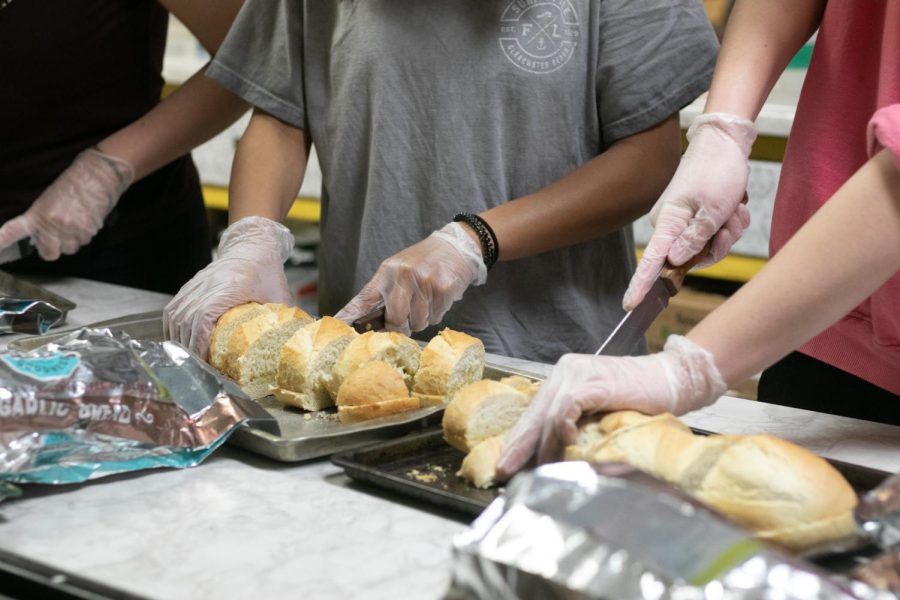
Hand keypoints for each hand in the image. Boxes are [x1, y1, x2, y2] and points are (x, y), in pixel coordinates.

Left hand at [0, 148, 133, 260]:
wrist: (98, 174)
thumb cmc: (74, 183)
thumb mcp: (50, 198)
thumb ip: (45, 219)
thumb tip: (45, 235)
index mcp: (38, 214)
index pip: (14, 231)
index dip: (2, 241)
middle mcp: (52, 224)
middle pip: (50, 253)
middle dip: (55, 247)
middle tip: (59, 235)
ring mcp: (71, 229)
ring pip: (71, 248)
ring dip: (73, 240)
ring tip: (77, 222)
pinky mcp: (88, 230)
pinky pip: (85, 241)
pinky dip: (86, 234)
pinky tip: (88, 219)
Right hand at [163, 216, 293, 357]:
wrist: (253, 246)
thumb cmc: (266, 270)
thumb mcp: (278, 296)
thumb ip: (281, 319)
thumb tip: (286, 345)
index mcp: (228, 288)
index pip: (203, 316)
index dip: (200, 340)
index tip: (203, 359)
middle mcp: (207, 286)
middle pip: (186, 320)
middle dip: (189, 347)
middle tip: (198, 368)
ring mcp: (195, 285)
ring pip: (176, 316)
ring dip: (180, 339)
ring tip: (189, 359)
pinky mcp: (190, 286)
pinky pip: (174, 308)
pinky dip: (173, 327)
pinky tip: (180, 341)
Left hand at [335, 222, 486, 334]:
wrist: (456, 246)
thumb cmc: (424, 262)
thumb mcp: (398, 269)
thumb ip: (383, 292)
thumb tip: (363, 321)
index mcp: (387, 271)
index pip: (365, 298)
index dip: (350, 316)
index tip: (338, 327)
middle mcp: (404, 275)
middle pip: (394, 318)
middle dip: (400, 327)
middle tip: (406, 322)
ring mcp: (425, 281)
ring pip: (417, 322)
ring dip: (421, 319)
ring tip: (426, 301)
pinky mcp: (444, 289)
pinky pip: (435, 317)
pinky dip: (436, 313)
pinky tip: (438, 298)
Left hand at [496, 335, 725, 478]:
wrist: (674, 378)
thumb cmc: (642, 398)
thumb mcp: (600, 411)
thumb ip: (578, 422)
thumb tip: (553, 452)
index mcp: (566, 376)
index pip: (536, 409)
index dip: (521, 437)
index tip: (507, 461)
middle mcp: (568, 370)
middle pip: (535, 411)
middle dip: (520, 443)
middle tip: (505, 468)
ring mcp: (581, 373)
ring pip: (550, 413)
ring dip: (545, 444)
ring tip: (544, 466)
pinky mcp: (596, 381)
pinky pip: (569, 405)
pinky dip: (564, 425)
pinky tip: (566, 442)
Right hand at [623, 113, 755, 309]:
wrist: (725, 145)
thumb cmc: (716, 171)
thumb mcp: (712, 208)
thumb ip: (694, 239)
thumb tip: (674, 262)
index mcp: (667, 223)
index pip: (651, 261)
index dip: (640, 284)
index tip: (630, 304)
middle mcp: (671, 227)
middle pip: (691, 260)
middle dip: (717, 245)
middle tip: (728, 221)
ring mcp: (684, 224)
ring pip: (709, 249)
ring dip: (728, 232)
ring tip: (732, 209)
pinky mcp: (697, 220)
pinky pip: (716, 238)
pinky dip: (730, 225)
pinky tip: (734, 207)